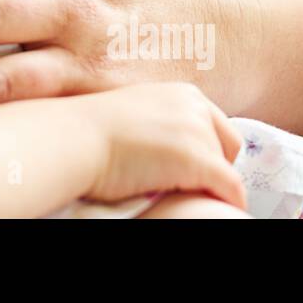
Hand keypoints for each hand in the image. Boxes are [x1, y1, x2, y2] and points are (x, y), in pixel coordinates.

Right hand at [78, 82, 245, 207]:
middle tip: (187, 185)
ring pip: (225, 168)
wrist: (72, 138)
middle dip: (212, 166)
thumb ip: (158, 123)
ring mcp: (197, 131)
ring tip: (183, 195)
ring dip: (209, 185)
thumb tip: (165, 150)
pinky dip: (227, 201)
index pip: (216, 126)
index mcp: (180, 93)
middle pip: (225, 146)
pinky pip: (230, 188)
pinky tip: (214, 210)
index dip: (209, 151)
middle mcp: (194, 105)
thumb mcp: (132, 114)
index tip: (197, 170)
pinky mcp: (198, 159)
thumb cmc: (87, 131)